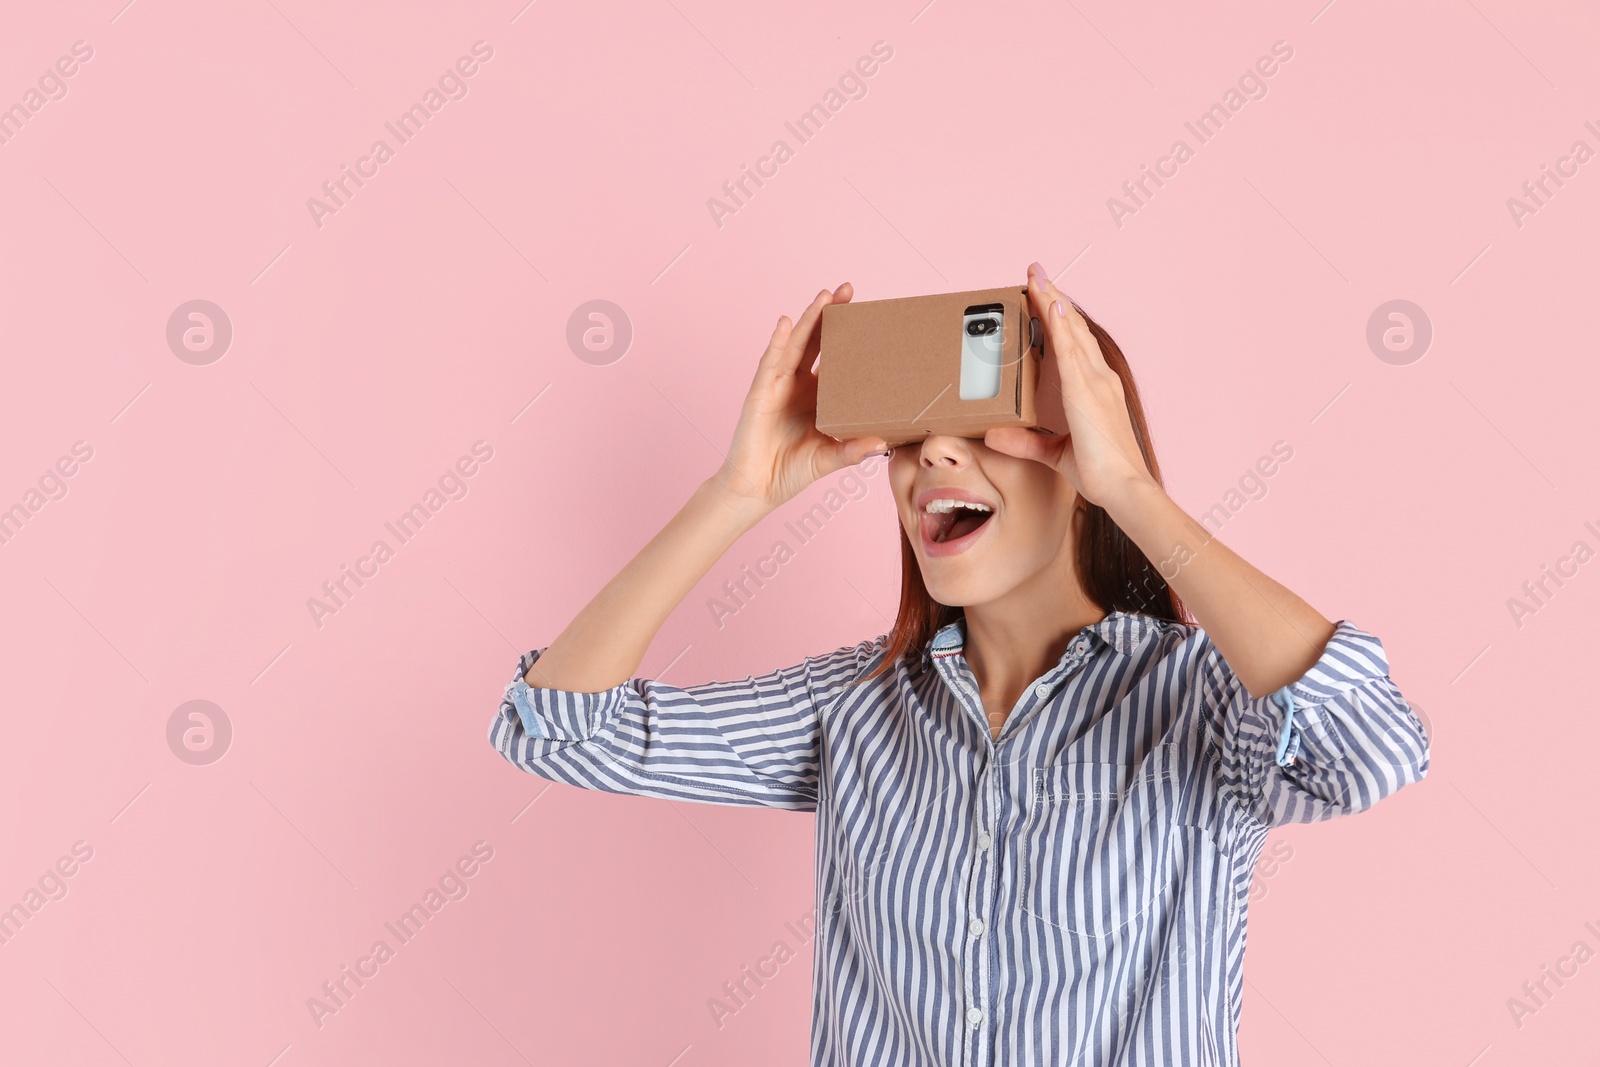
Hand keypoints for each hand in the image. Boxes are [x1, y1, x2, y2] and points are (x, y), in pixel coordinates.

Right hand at [710, 283, 888, 513]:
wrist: (756, 488)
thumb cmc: (791, 471)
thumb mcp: (829, 459)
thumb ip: (853, 451)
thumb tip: (883, 444)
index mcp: (818, 396)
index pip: (835, 358)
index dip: (849, 335)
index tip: (868, 313)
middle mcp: (798, 384)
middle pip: (816, 341)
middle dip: (830, 314)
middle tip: (848, 289)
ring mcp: (777, 385)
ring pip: (795, 344)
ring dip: (808, 319)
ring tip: (824, 295)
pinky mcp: (760, 393)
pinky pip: (770, 363)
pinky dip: (778, 342)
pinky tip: (786, 323)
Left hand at [981, 263, 1156, 511]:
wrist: (1123, 487)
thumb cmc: (1100, 472)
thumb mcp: (1054, 452)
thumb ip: (1027, 441)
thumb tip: (995, 435)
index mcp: (1095, 388)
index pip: (1074, 343)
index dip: (1058, 317)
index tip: (1044, 294)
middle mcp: (1098, 378)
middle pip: (1072, 328)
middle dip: (1052, 297)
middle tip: (1034, 272)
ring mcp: (1094, 381)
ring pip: (1070, 331)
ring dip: (1051, 300)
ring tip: (1035, 276)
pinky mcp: (1086, 391)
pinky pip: (1070, 350)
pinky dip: (1060, 325)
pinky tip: (1050, 303)